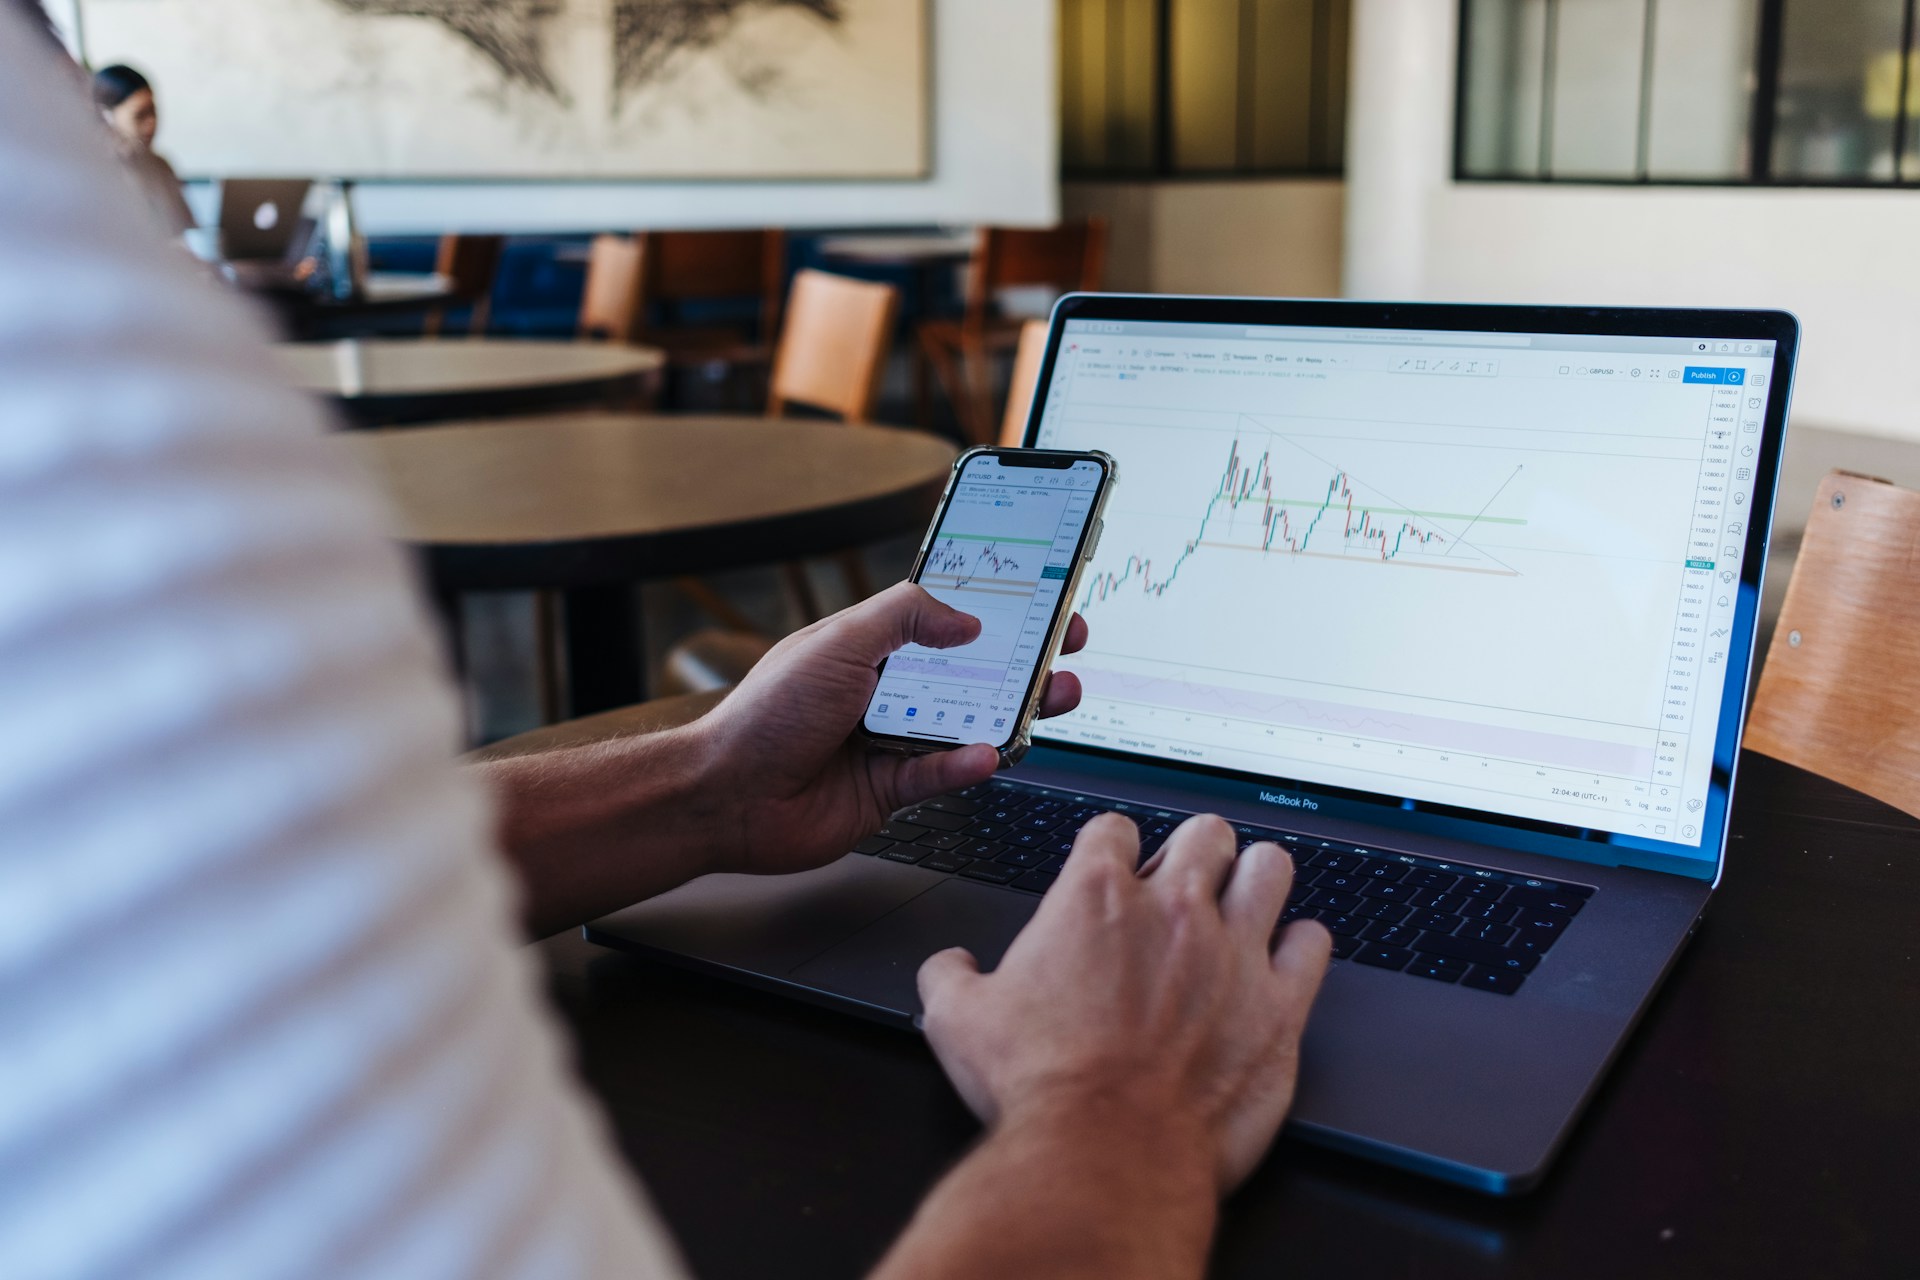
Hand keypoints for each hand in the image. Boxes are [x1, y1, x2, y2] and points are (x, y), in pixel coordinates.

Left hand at [690, 582, 1086, 876]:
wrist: (725, 796)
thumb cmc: (766, 714)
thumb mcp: (839, 641)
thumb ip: (904, 617)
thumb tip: (965, 619)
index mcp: (871, 646)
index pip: (945, 618)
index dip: (994, 608)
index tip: (1042, 598)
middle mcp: (886, 691)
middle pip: (971, 672)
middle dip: (1024, 660)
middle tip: (1068, 648)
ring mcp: (890, 741)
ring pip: (968, 725)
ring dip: (1013, 712)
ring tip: (1053, 698)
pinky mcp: (890, 791)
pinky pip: (942, 776)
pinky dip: (966, 765)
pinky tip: (986, 754)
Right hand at [916, 814, 1332, 1191]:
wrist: (1104, 1155)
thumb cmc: (1041, 1089)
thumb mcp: (958, 1023)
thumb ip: (951, 978)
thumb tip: (950, 969)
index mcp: (1096, 898)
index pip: (1116, 828)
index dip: (1113, 848)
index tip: (1114, 870)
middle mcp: (1173, 910)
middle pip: (1205, 832)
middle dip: (1195, 852)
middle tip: (1183, 886)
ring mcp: (1234, 952)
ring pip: (1271, 867)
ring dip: (1256, 882)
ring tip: (1243, 905)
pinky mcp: (1280, 1006)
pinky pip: (1314, 943)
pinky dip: (1301, 947)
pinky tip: (1283, 962)